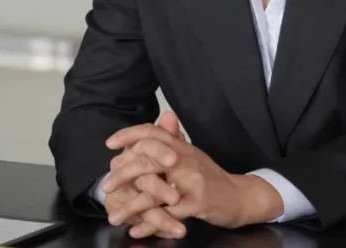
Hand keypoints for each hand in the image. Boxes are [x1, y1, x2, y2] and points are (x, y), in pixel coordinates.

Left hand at [106, 120, 284, 234]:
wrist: (239, 196)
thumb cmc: (211, 177)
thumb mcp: (192, 154)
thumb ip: (175, 138)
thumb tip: (165, 116)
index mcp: (182, 147)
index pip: (153, 133)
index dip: (129, 135)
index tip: (110, 144)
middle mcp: (186, 160)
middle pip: (149, 160)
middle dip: (123, 173)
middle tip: (106, 186)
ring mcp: (193, 181)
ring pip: (156, 191)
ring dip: (131, 206)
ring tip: (114, 216)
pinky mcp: (198, 203)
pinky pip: (168, 214)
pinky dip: (150, 224)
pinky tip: (136, 229)